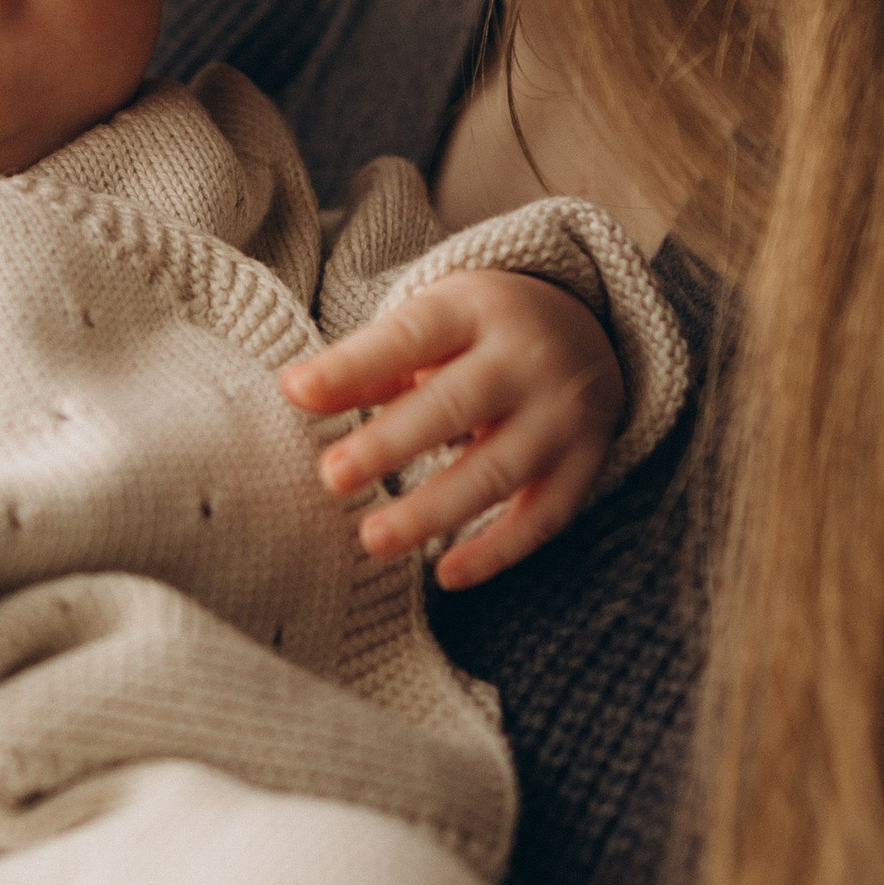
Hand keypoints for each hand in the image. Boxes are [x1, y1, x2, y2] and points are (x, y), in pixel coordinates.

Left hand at [281, 267, 625, 589]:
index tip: (297, 392)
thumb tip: (296, 391)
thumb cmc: (478, 333)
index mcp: (475, 311)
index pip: (410, 336)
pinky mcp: (584, 462)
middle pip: (456, 404)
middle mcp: (527, 359)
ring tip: (373, 539)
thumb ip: (367, 365)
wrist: (586, 326)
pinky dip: (498, 551)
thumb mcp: (429, 326)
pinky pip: (543, 515)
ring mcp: (562, 414)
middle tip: (332, 476)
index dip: (353, 365)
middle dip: (391, 443)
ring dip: (434, 510)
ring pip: (498, 470)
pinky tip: (447, 573)